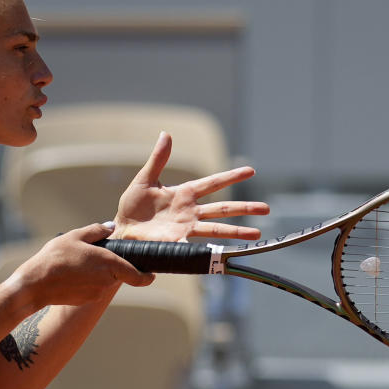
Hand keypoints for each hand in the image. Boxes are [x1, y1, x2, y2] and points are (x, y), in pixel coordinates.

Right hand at [12, 223, 154, 307]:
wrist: (35, 284)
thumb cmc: (55, 257)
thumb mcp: (75, 236)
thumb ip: (97, 230)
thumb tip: (111, 227)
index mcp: (110, 264)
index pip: (138, 276)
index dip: (147, 277)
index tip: (152, 275)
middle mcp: (107, 281)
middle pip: (119, 274)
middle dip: (112, 266)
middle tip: (94, 256)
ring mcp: (97, 293)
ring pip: (105, 281)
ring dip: (98, 274)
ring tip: (77, 263)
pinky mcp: (86, 300)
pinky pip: (93, 289)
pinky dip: (88, 282)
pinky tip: (72, 274)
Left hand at [113, 132, 269, 241]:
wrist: (121, 231)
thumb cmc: (132, 207)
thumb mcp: (144, 180)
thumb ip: (158, 159)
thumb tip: (166, 133)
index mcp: (184, 194)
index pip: (213, 183)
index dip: (232, 176)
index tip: (251, 171)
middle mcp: (190, 212)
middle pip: (223, 208)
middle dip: (245, 208)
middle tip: (266, 209)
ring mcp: (186, 228)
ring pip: (218, 228)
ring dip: (237, 231)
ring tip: (256, 234)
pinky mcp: (178, 243)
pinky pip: (197, 247)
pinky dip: (211, 251)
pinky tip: (226, 254)